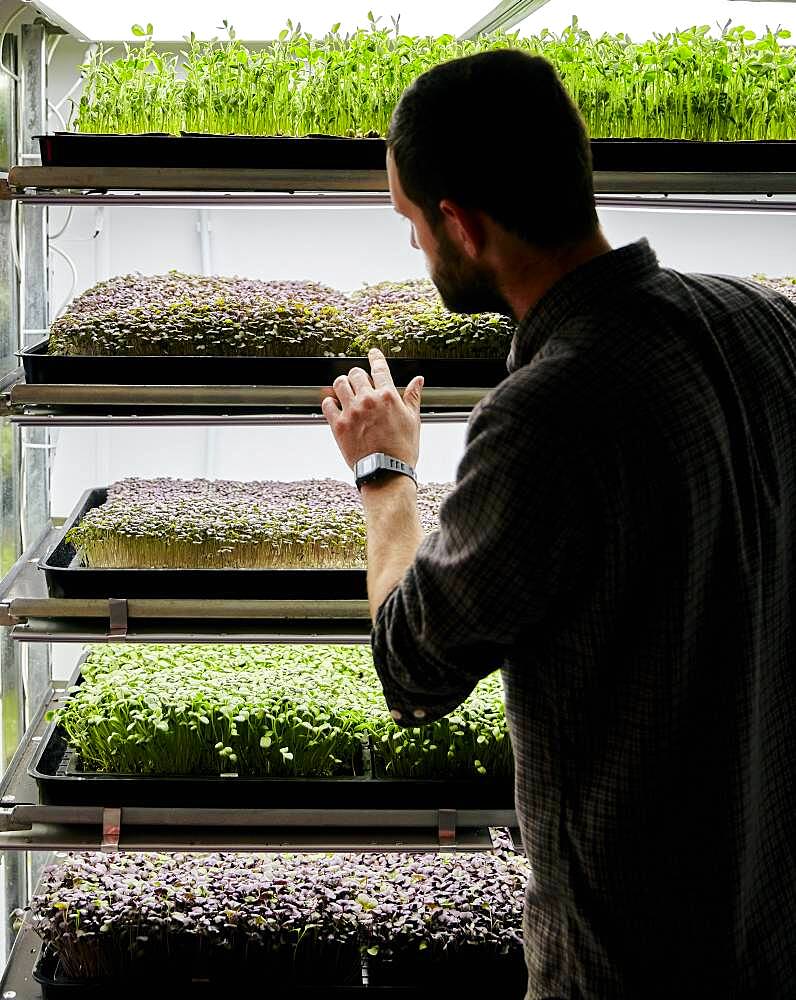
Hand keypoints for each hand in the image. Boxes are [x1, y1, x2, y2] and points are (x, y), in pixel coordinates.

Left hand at [321, 348, 423, 468]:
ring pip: (339, 384)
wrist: (386, 472)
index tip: (372, 352)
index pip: (379, 368)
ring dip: (342, 384)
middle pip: (356, 373)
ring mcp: (352, 412)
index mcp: (389, 396)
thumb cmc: (402, 450)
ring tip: (345, 390)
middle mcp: (368, 400)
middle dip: (358, 375)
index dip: (375, 357)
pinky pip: (327, 404)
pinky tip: (335, 406)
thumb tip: (418, 380)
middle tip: (359, 381)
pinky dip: (330, 402)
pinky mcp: (339, 425)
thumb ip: (412, 397)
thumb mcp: (413, 421)